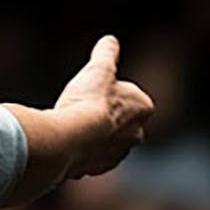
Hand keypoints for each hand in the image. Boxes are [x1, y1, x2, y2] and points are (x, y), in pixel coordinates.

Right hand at [53, 36, 153, 178]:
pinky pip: (90, 158)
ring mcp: (117, 155)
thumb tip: (110, 40)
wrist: (70, 139)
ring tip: (70, 124)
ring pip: (106, 142)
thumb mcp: (98, 69)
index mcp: (144, 108)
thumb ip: (106, 53)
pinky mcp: (97, 169)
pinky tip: (65, 141)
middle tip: (82, 106)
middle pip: (121, 122)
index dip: (109, 90)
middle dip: (105, 117)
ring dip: (92, 136)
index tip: (93, 89)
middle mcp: (136, 135)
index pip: (130, 95)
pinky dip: (80, 151)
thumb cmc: (88, 101)